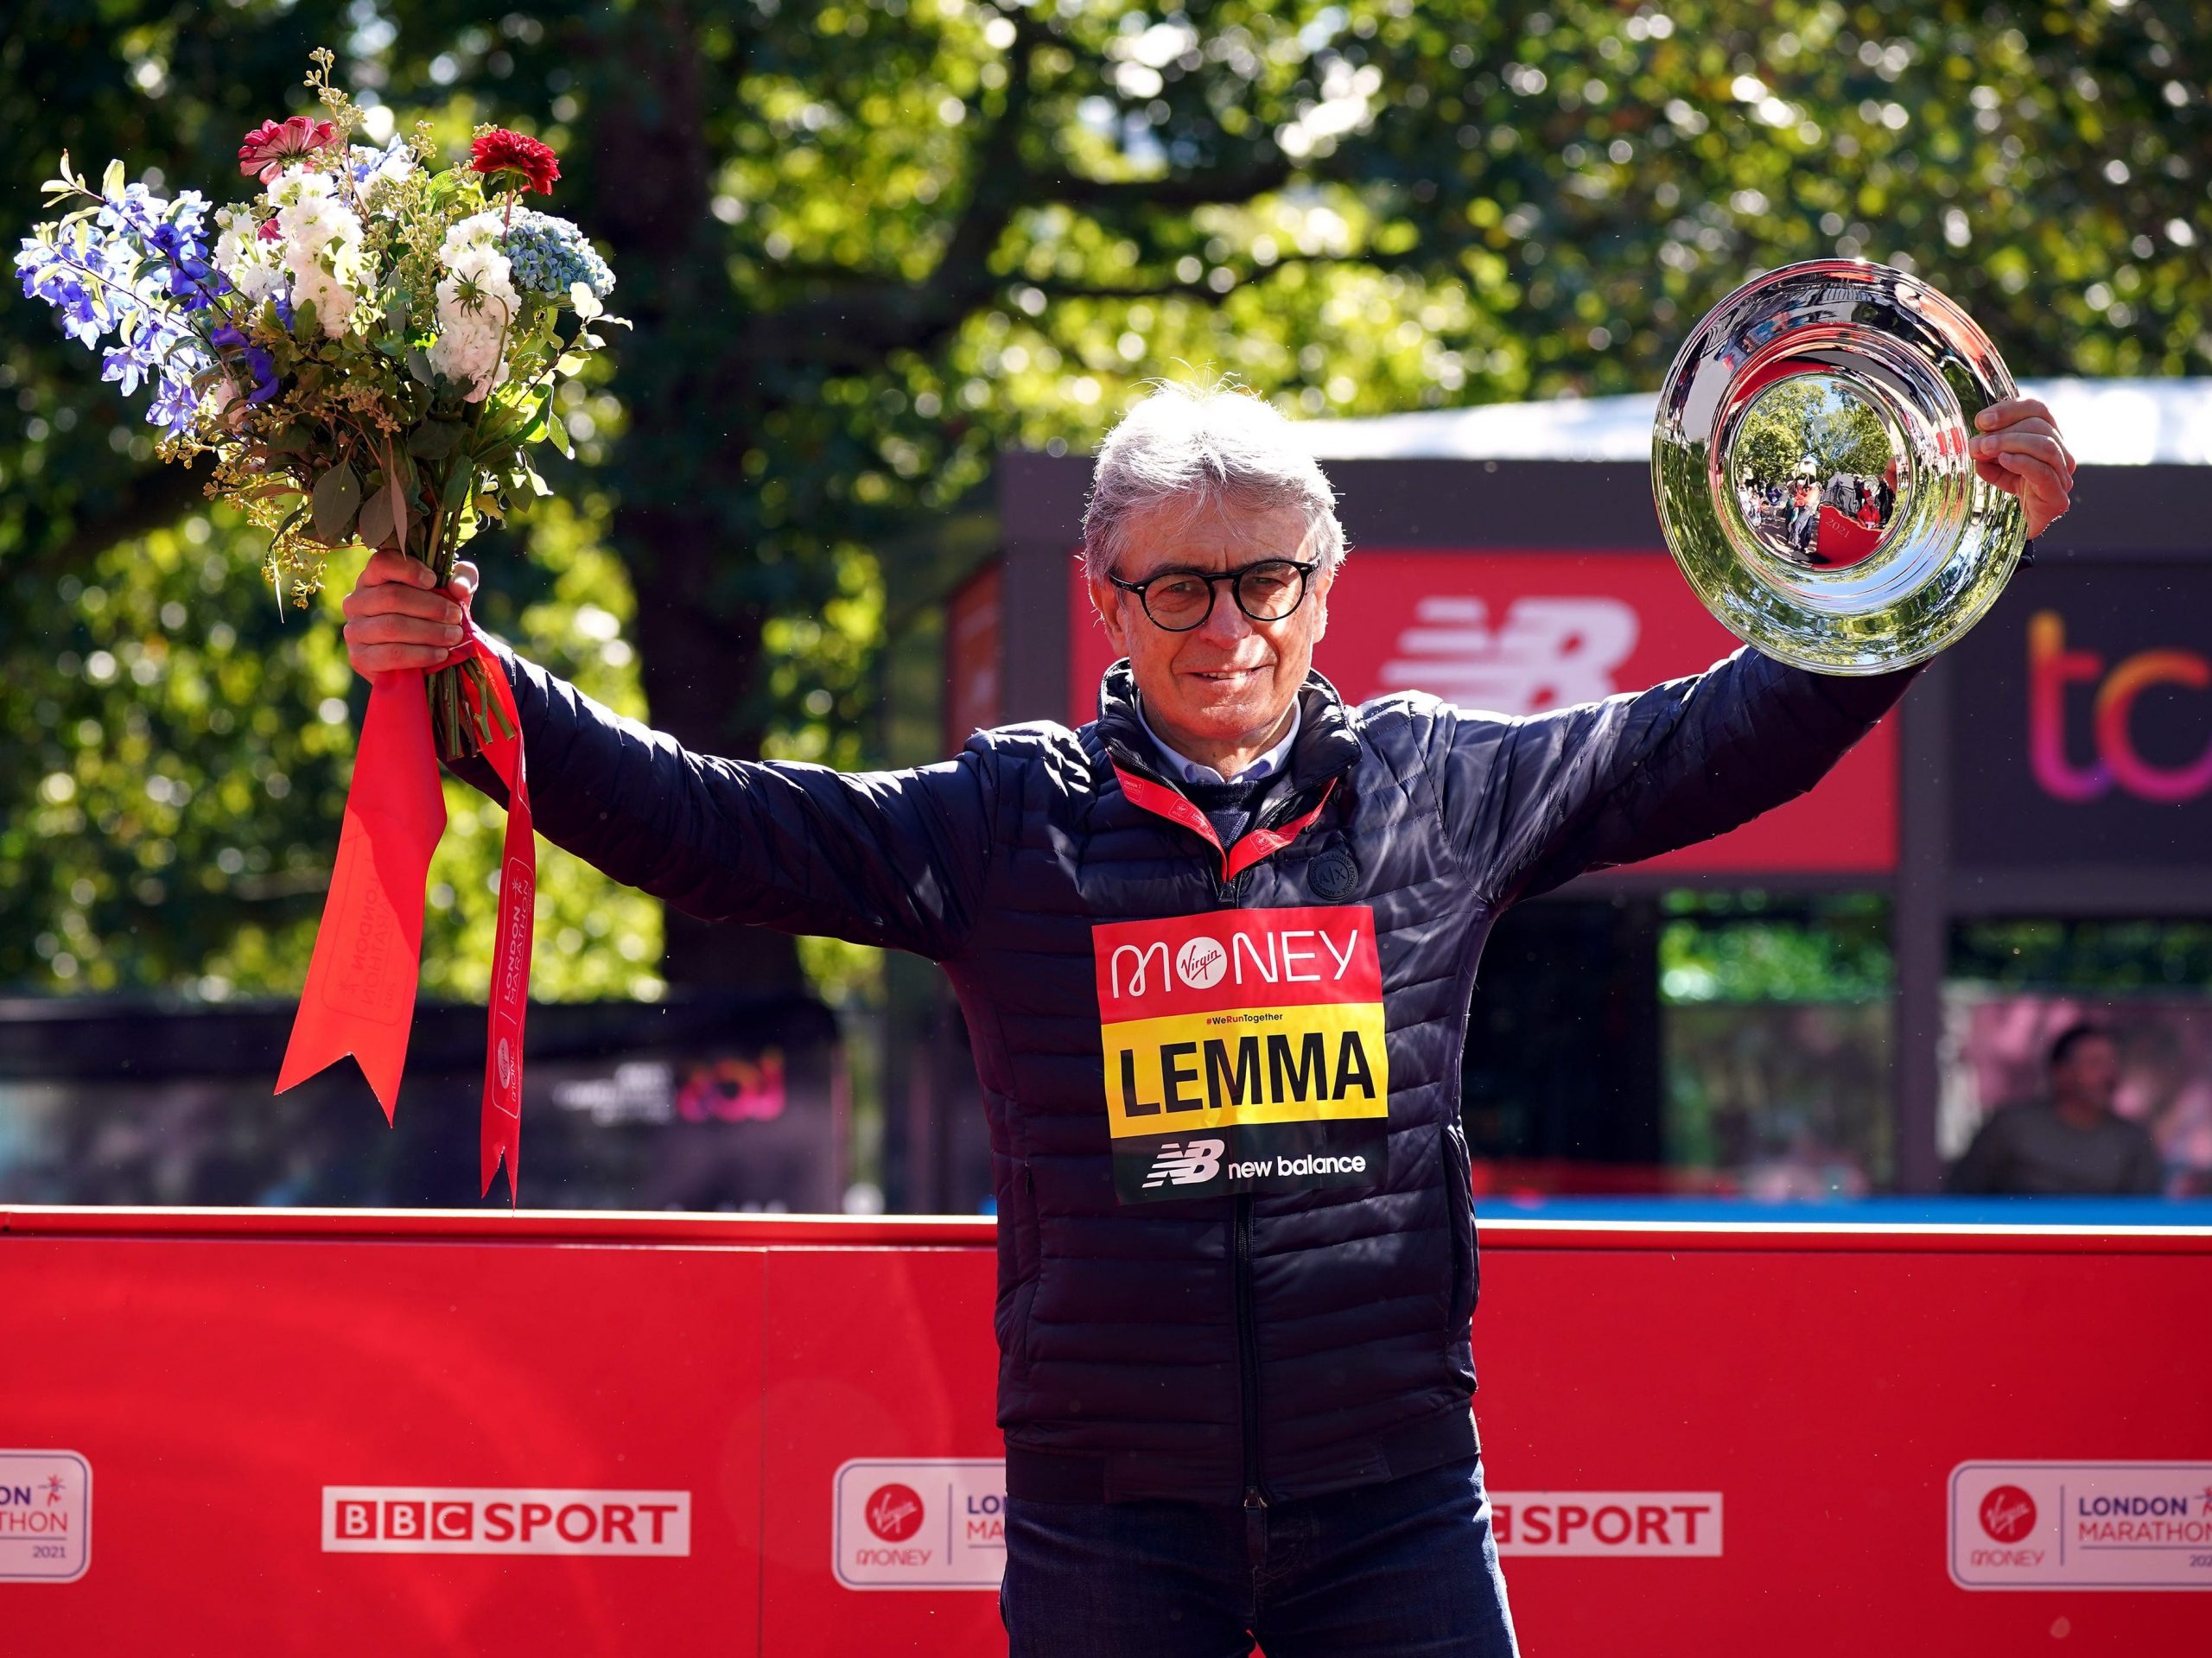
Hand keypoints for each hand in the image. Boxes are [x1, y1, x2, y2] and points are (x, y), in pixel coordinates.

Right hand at [339, 549, 479, 678]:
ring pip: (392, 626)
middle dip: (430, 607)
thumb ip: (461, 580)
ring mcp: (355, 630)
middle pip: (391, 597)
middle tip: (456, 616)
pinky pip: (391, 654)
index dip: (409, 569)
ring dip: (429, 632)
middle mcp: (356, 601)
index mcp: (373, 578)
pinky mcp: (360, 658)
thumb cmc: (434, 619)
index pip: (382, 563)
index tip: (434, 581)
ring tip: (454, 636)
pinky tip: (440, 654)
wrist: (421, 663)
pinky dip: (420, 654)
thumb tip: (459, 587)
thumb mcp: (452, 594)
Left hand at [1971, 397, 2073, 538]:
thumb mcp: (1993, 463)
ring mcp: (2062, 476)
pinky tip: (2003, 460)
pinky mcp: (2057, 498)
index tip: (1982, 420)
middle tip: (1976, 444)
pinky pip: (2043, 472)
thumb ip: (1987, 449)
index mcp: (2047, 438)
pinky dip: (2021, 461)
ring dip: (2010, 443)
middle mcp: (2061, 454)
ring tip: (1983, 451)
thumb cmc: (2008, 490)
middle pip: (2040, 425)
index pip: (2038, 410)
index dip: (2011, 409)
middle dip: (2004, 431)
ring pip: (2045, 445)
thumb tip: (1978, 441)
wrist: (2016, 529)